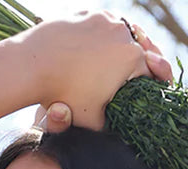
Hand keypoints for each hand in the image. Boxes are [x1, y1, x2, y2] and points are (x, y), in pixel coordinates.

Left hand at [23, 10, 172, 131]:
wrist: (33, 64)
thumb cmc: (63, 95)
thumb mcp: (93, 120)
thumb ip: (114, 127)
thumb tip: (126, 137)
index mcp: (133, 58)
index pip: (154, 71)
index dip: (155, 84)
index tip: (151, 92)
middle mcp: (124, 33)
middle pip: (145, 47)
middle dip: (146, 60)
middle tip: (145, 72)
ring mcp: (107, 19)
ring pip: (129, 31)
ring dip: (130, 44)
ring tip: (126, 59)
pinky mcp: (90, 13)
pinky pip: (109, 23)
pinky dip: (111, 34)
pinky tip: (106, 46)